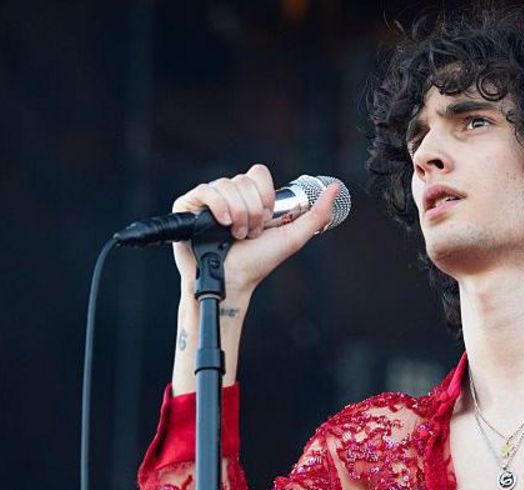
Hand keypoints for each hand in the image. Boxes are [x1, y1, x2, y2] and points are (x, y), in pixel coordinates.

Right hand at [171, 164, 341, 299]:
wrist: (232, 282)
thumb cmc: (257, 263)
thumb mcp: (292, 237)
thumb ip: (316, 214)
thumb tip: (336, 189)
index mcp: (250, 197)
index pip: (258, 173)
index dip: (265, 194)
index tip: (268, 218)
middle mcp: (228, 195)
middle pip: (243, 180)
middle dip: (253, 210)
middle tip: (251, 233)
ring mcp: (207, 200)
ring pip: (226, 185)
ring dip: (238, 214)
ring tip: (236, 235)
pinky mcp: (188, 206)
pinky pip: (204, 190)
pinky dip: (218, 207)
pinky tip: (222, 225)